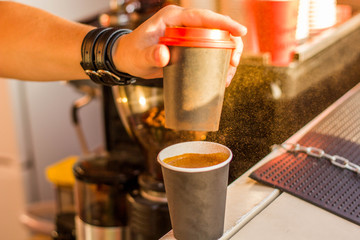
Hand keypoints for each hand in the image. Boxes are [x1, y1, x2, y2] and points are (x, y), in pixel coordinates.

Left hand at [113, 5, 246, 85]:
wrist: (129, 59)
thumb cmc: (133, 54)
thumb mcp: (140, 56)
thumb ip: (150, 55)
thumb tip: (163, 54)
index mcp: (173, 17)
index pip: (202, 17)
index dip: (223, 23)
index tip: (240, 32)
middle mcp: (184, 23)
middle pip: (215, 28)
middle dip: (231, 43)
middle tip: (233, 64)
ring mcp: (188, 34)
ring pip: (217, 39)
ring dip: (228, 55)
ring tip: (227, 76)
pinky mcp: (190, 45)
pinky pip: (210, 49)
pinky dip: (219, 61)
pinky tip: (221, 76)